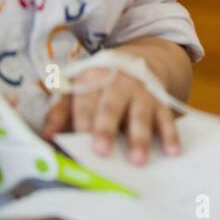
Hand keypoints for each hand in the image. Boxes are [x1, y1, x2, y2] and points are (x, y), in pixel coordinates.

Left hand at [42, 46, 183, 165]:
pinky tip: (173, 151)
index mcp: (93, 79)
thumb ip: (60, 113)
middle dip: (107, 128)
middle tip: (103, 151)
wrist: (141, 59)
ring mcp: (142, 92)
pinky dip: (170, 135)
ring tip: (138, 160)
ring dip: (140, 137)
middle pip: (111, 107)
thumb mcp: (78, 89)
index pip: (85, 102)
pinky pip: (166, 118)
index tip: (78, 143)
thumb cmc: (101, 84)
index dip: (81, 122)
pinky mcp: (161, 100)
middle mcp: (118, 83)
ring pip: (140, 114)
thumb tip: (46, 137)